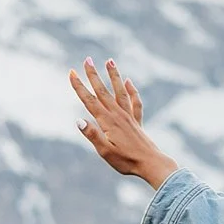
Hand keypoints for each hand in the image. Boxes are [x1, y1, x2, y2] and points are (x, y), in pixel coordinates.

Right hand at [70, 59, 177, 188]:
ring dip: (114, 76)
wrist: (151, 164)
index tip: (71, 72)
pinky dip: (132, 90)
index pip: (89, 101)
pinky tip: (128, 82)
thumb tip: (78, 120)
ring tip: (109, 61)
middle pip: (103, 91)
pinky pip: (134, 102)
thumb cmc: (126, 161)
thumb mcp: (105, 152)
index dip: (79, 86)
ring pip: (120, 91)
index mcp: (107, 122)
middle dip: (93, 75)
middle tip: (87, 59)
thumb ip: (92, 135)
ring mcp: (128, 116)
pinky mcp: (136, 121)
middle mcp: (118, 115)